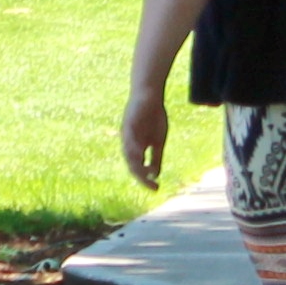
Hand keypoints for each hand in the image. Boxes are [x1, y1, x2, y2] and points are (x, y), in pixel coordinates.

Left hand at [120, 77, 170, 192]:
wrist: (150, 95)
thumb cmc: (153, 117)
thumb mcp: (158, 141)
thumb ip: (156, 157)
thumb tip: (155, 175)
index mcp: (136, 149)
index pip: (137, 168)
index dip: (145, 180)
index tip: (156, 189)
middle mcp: (129, 143)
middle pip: (131, 164)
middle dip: (141, 177)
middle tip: (152, 186)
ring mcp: (127, 133)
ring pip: (128, 153)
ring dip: (135, 165)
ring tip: (143, 176)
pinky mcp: (128, 123)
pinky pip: (128, 137)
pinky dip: (133, 147)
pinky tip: (138, 154)